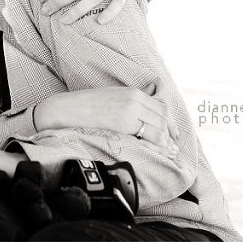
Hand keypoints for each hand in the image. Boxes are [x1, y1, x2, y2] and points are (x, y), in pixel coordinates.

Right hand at [33, 85, 179, 157]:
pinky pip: (150, 134)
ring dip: (166, 139)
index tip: (172, 133)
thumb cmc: (88, 106)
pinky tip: (158, 150)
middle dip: (170, 132)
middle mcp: (134, 98)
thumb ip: (131, 101)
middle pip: (163, 116)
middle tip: (173, 146)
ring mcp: (130, 109)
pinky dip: (158, 143)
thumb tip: (148, 103)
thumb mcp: (113, 97)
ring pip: (159, 125)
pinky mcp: (124, 122)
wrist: (68, 109)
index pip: (161, 106)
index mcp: (132, 91)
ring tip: (167, 151)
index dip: (170, 121)